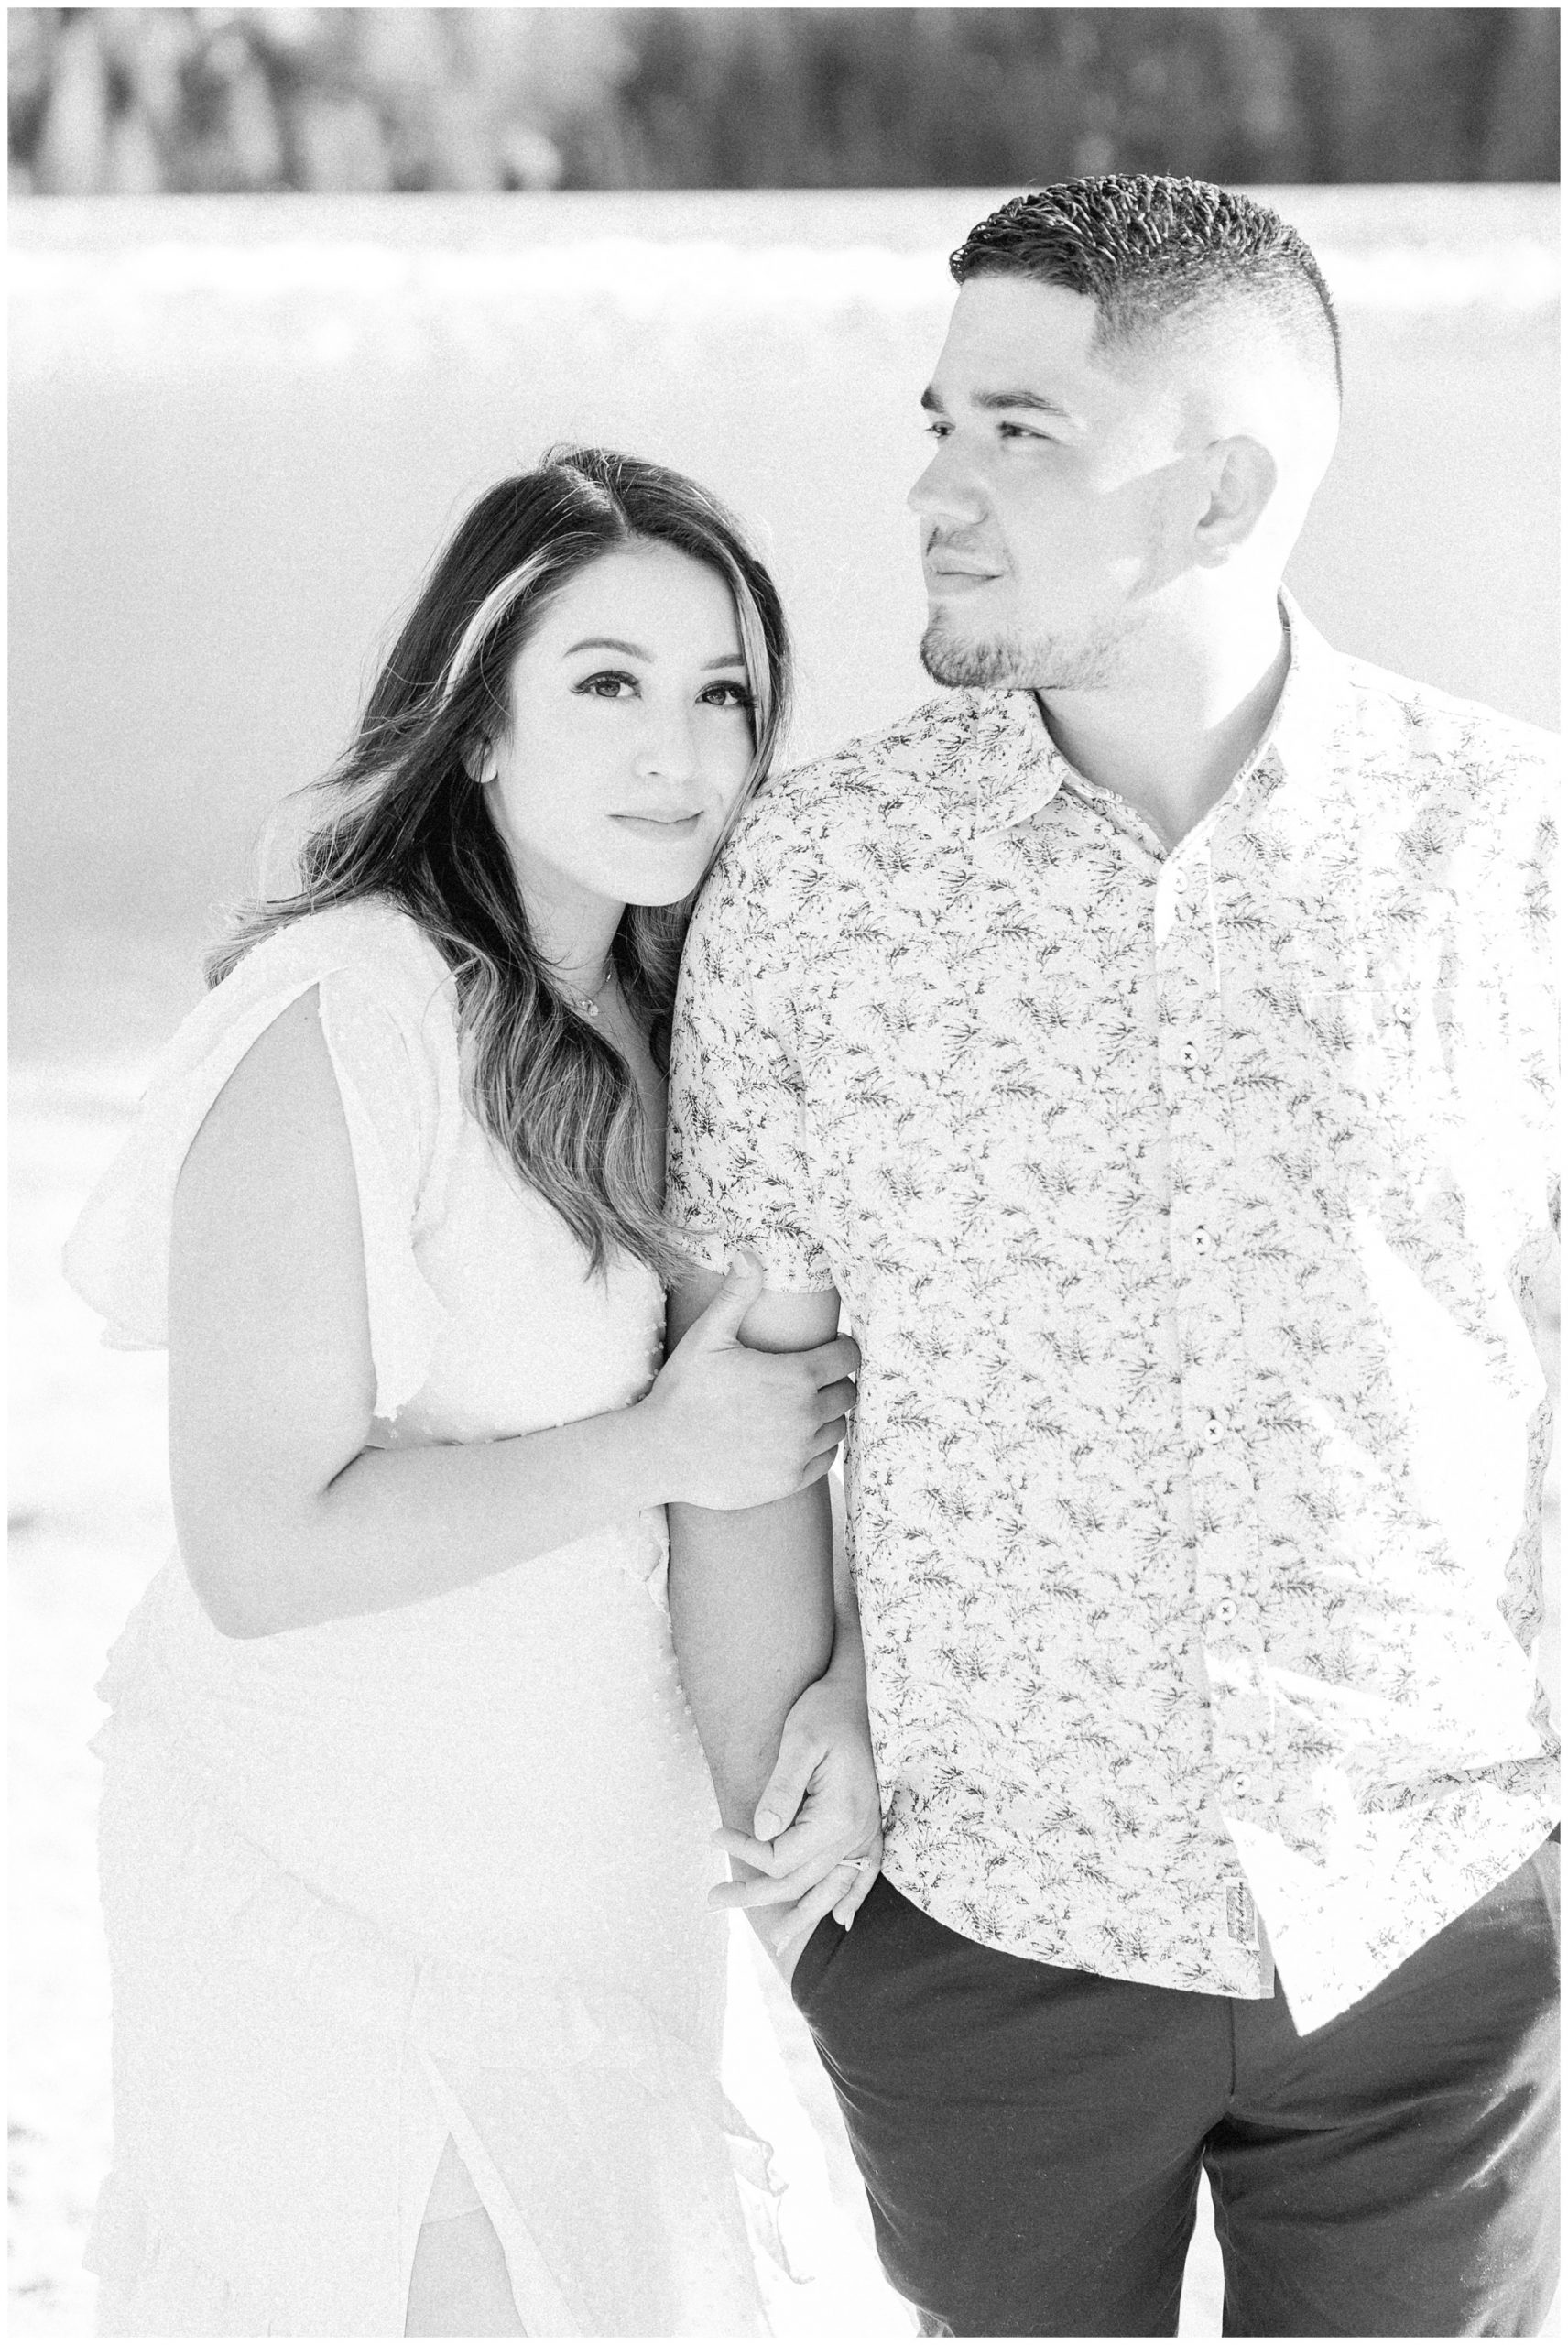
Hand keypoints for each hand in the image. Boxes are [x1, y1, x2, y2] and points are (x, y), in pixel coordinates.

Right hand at [647, 1253, 858, 1510]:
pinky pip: (825, 1460)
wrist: (659, 1453)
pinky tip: (795, 1436)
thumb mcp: (707, 1337)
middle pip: (848, 1393)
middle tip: (812, 1377)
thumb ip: (736, 1295)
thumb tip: (749, 1252)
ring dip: (828, 1415)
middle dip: (836, 1381)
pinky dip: (817, 1446)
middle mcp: (806, 1416)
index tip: (829, 1347)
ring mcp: (799, 1452)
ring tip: (802, 1406)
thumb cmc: (682, 1391)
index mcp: (795, 1377)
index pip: (848, 1357)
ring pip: (839, 1427)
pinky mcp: (790, 1480)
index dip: (842, 1348)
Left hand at [709, 1669, 883, 1970]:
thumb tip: (761, 1833)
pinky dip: (849, 1899)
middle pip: (800, 1882)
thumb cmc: (825, 1712)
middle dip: (754, 1893)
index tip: (713, 1835)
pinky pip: (862, 1876)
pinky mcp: (870, 1829)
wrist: (859, 1693)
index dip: (744, 1851)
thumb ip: (782, 1790)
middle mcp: (858, 1835)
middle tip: (711, 1899)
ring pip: (830, 1889)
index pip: (782, 1857)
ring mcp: (868, 1835)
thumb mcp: (799, 1741)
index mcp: (839, 1817)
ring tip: (774, 1940)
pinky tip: (841, 1919)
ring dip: (800, 1914)